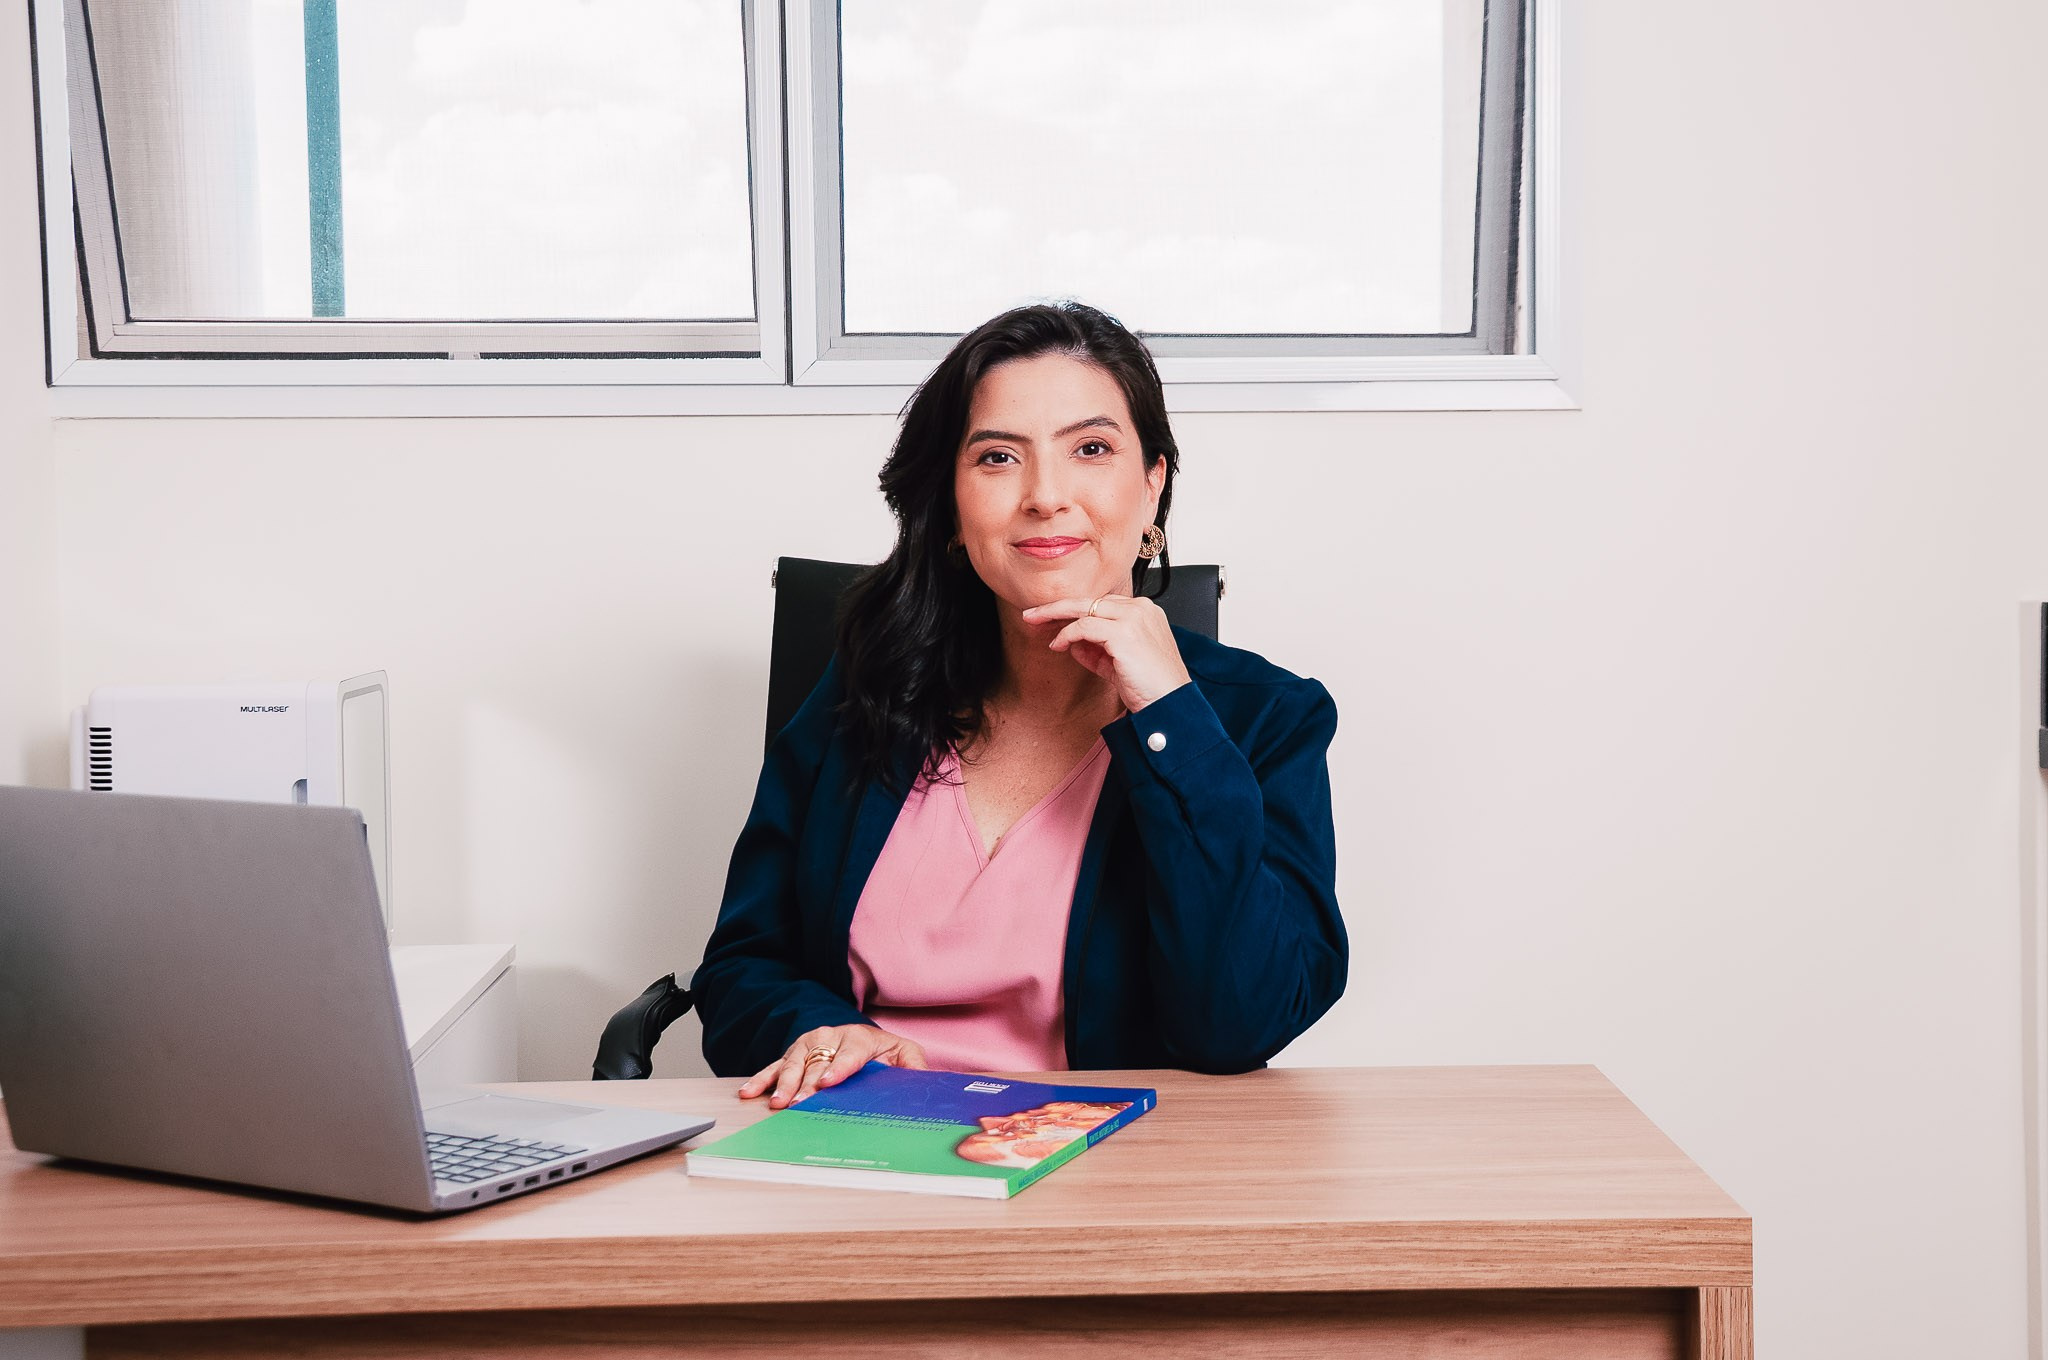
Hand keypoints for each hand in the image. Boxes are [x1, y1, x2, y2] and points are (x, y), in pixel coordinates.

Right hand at [737, 1024, 927, 1108]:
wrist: (865, 1037)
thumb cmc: (886, 1052)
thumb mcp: (906, 1056)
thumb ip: (913, 1068)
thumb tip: (920, 1082)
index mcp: (861, 1039)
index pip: (849, 1054)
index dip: (838, 1068)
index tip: (827, 1083)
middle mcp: (833, 1036)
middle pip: (818, 1062)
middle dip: (806, 1084)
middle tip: (796, 1104)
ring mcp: (811, 1043)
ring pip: (794, 1062)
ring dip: (783, 1083)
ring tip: (775, 1103)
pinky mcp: (796, 1052)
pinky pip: (776, 1064)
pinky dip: (762, 1078)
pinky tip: (749, 1092)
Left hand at [1020, 594, 1191, 712]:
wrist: (1169, 706)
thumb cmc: (1149, 687)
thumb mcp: (1118, 663)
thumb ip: (1097, 649)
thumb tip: (1071, 642)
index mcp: (1145, 612)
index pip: (1102, 604)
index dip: (1074, 612)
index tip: (1050, 619)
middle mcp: (1141, 609)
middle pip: (1090, 600)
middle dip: (1056, 606)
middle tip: (1030, 613)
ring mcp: (1133, 618)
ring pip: (1083, 608)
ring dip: (1055, 616)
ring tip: (1034, 624)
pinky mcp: (1124, 633)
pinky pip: (1084, 627)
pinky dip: (1066, 634)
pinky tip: (1057, 645)